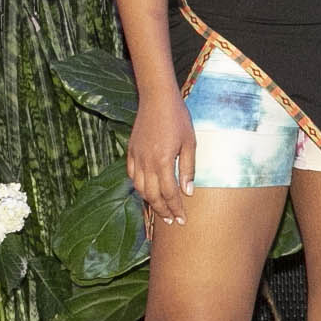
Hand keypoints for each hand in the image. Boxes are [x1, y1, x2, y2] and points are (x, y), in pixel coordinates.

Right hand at [128, 89, 192, 228]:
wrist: (157, 99)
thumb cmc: (177, 119)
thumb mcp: (190, 143)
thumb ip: (188, 169)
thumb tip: (187, 192)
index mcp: (163, 162)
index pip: (169, 193)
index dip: (176, 209)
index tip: (182, 220)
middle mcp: (147, 163)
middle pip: (153, 195)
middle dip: (163, 211)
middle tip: (171, 221)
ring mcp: (136, 157)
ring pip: (140, 188)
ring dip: (150, 202)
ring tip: (160, 210)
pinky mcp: (131, 152)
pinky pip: (132, 176)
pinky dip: (139, 187)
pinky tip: (147, 191)